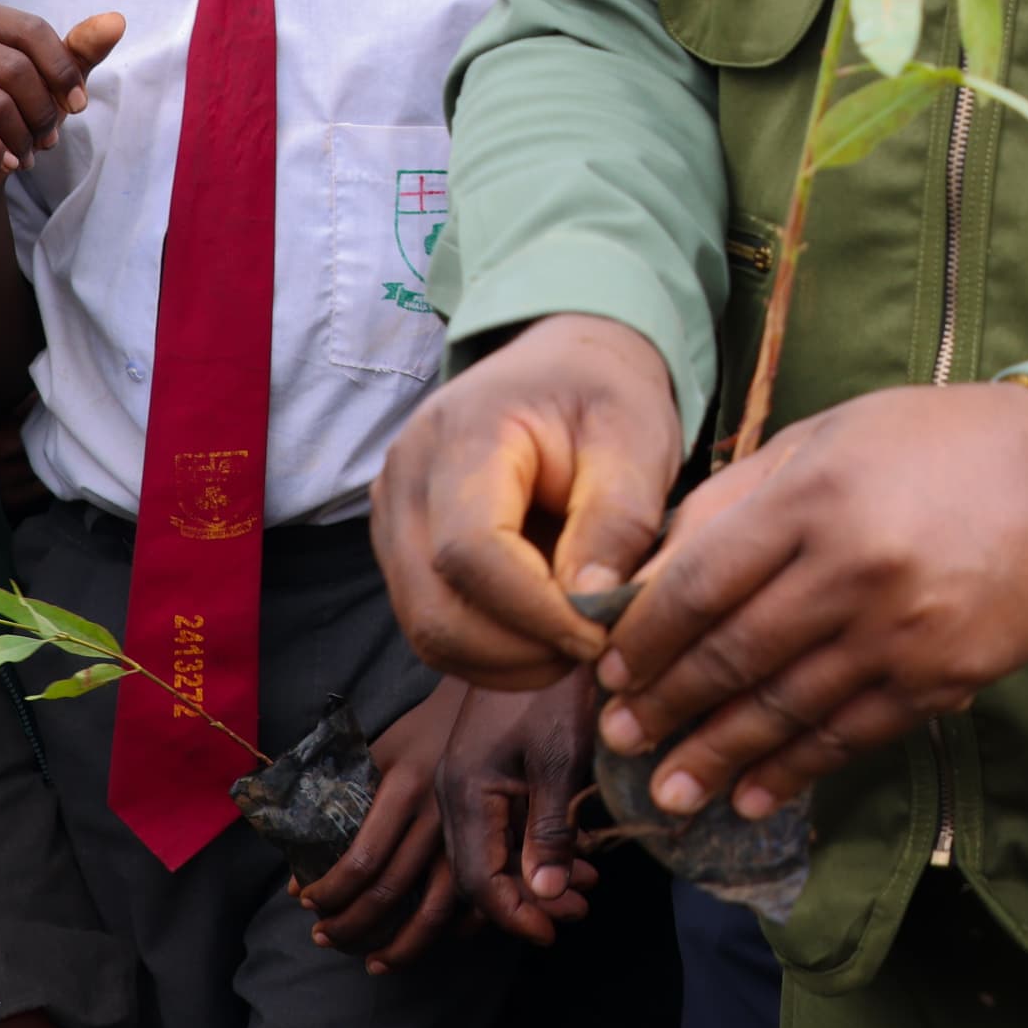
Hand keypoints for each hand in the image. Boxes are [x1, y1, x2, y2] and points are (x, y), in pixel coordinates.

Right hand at [0, 5, 121, 206]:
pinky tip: (8, 163)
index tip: (78, 105)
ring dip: (22, 136)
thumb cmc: (13, 110)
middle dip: (44, 111)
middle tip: (50, 137)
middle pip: (14, 69)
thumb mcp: (52, 79)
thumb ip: (81, 50)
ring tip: (28, 150)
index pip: (31, 30)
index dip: (63, 71)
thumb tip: (116, 21)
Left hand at [298, 681, 471, 972]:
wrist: (488, 707)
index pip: (362, 860)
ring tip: (371, 962)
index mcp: (405, 789)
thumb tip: (299, 868)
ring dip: (398, 947)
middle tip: (324, 938)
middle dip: (351, 926)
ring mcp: (471, 836)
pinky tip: (422, 942)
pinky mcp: (495, 847)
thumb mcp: (376, 752)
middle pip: (390, 893)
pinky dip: (446, 934)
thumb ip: (338, 804)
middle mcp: (438, 818)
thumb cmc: (422, 730)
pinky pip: (470, 908)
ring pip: (433, 911)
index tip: (308, 903)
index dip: (331, 891)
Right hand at [369, 314, 682, 688]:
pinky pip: (430, 625)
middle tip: (595, 646)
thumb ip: (618, 519)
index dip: (535, 612)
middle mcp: (405, 477)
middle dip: (521, 650)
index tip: (601, 633)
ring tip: (574, 639)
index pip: (471, 551)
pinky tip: (543, 633)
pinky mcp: (401, 549)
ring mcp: (392, 516)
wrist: (563, 368)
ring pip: (426, 631)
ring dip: (504, 660)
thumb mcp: (636, 440)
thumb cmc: (603, 397)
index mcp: (462, 434)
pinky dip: (488, 651)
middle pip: (435, 607)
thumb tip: (589, 608)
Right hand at [435, 674, 605, 944]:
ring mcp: (467, 775)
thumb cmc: (559, 686)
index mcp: (465, 790)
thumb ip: (551, 830)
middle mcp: (455, 789)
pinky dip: (533, 845)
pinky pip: (500, 822)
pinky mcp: (486, 764)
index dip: (514, 914)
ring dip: (531, 876)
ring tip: (583, 889)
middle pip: (477, 870)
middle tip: (576, 914)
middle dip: (525, 901)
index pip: (478, 879)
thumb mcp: (562, 760)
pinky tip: (574, 852)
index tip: (552, 932)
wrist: (556, 624)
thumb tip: (545, 895)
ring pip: (489, 849)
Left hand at [596, 381, 1027, 825]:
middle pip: (733, 654)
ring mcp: (900, 631)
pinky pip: (850, 735)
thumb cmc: (935, 445)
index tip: (608, 672)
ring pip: (785, 708)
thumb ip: (739, 498)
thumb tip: (651, 570)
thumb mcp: (829, 436)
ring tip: (671, 792)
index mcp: (813, 497)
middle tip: (620, 742)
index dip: (644, 639)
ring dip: (718, 757)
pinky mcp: (942, 677)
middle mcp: (852, 568)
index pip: (700, 584)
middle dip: (666, 706)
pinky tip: (755, 795)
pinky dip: (796, 771)